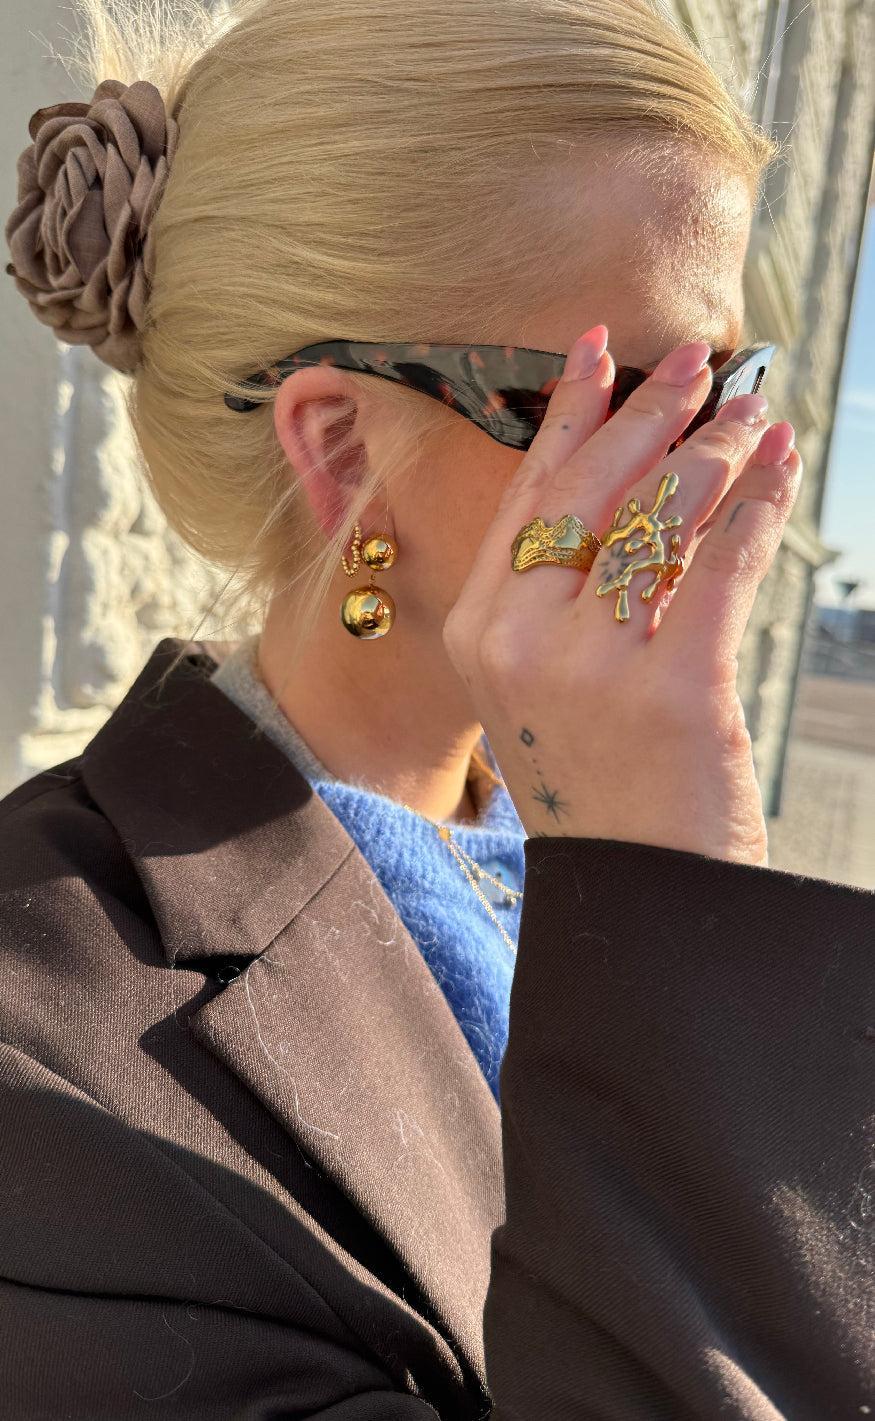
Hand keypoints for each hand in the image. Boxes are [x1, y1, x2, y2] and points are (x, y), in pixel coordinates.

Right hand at [443, 326, 802, 864]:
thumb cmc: (597, 782)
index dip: (567, 412)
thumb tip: (637, 487)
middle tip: (698, 364)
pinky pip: (722, 566)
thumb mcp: (545, 686)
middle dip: (650, 412)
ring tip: (756, 413)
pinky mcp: (672, 689)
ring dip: (719, 450)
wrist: (632, 894)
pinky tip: (780, 470)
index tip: (599, 348)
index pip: (527, 496)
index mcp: (477, 632)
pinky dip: (758, 508)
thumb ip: (564, 596)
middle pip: (590, 490)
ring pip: (661, 516)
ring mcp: (590, 666)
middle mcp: (518, 642)